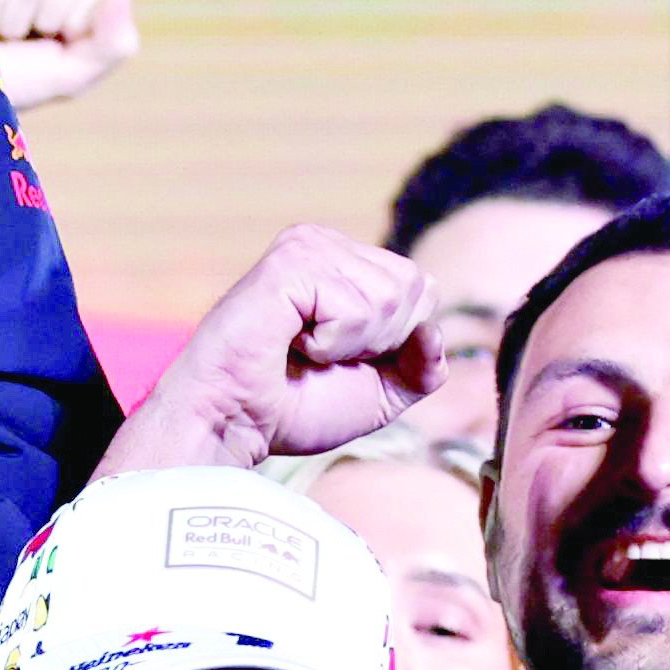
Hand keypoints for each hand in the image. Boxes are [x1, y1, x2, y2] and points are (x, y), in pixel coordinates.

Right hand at [100, 225, 435, 471]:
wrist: (234, 425)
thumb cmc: (294, 407)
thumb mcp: (381, 392)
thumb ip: (424, 365)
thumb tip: (435, 329)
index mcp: (346, 263)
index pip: (423, 289)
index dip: (398, 343)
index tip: (342, 360)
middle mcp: (327, 244)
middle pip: (415, 288)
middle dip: (381, 342)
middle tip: (321, 356)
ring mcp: (307, 247)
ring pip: (391, 297)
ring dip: (352, 344)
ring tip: (304, 349)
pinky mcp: (289, 262)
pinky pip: (355, 307)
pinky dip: (331, 343)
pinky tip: (291, 342)